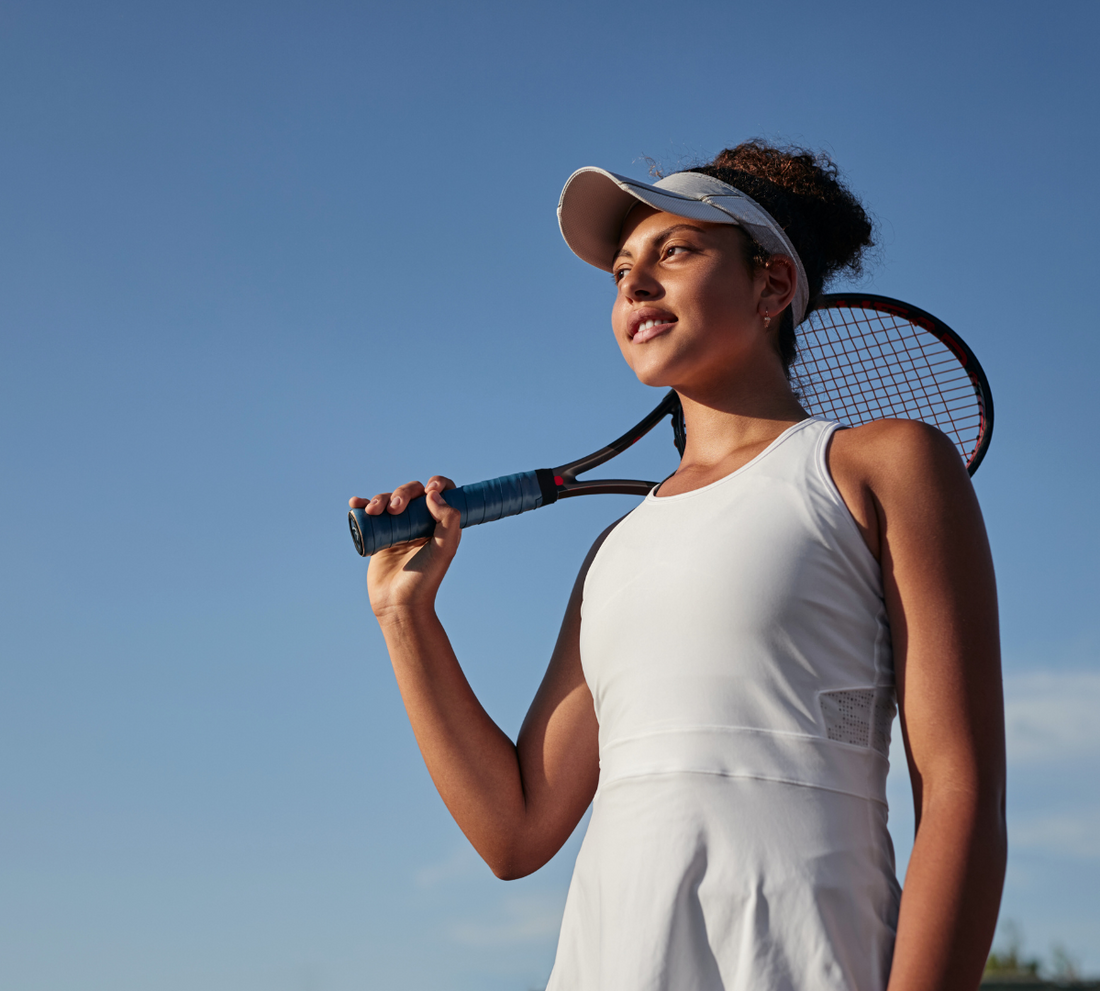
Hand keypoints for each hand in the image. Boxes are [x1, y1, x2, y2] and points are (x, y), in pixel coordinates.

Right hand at [349, 476, 460, 617]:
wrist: (398, 605)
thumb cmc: (424, 580)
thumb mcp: (443, 550)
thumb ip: (448, 520)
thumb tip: (432, 493)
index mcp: (441, 524)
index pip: (443, 493)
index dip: (438, 484)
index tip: (429, 489)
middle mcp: (421, 523)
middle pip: (412, 492)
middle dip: (402, 493)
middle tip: (396, 511)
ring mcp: (399, 529)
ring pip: (390, 500)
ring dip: (380, 498)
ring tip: (373, 511)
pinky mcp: (380, 536)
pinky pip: (370, 514)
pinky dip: (362, 505)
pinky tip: (356, 503)